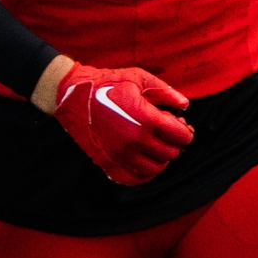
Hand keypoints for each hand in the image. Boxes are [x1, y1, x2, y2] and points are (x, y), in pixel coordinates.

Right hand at [51, 63, 193, 185]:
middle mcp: (135, 140)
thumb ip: (165, 91)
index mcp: (146, 118)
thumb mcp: (138, 78)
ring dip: (161, 159)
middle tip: (168, 134)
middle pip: (170, 153)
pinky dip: (143, 174)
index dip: (186, 131)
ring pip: (155, 168)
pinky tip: (145, 163)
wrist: (72, 94)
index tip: (181, 126)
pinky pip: (133, 178)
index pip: (180, 136)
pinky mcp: (107, 161)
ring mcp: (121, 153)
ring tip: (156, 147)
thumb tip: (185, 104)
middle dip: (174, 144)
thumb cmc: (106, 83)